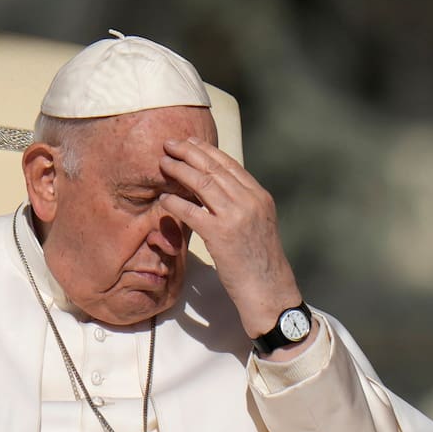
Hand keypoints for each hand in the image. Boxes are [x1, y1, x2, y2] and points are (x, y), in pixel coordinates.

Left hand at [158, 137, 308, 345]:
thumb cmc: (259, 262)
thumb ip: (241, 205)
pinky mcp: (221, 235)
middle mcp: (250, 201)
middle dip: (190, 152)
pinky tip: (164, 198)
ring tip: (163, 163)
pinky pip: (193, 211)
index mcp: (259, 196)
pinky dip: (176, 202)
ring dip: (180, 170)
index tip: (190, 142)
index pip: (230, 164)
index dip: (207, 151)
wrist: (269, 289)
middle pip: (215, 168)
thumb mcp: (257, 225)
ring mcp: (236, 216)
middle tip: (170, 144)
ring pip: (203, 183)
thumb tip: (218, 192)